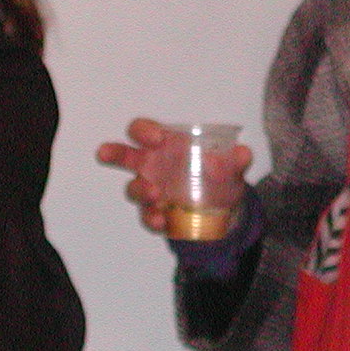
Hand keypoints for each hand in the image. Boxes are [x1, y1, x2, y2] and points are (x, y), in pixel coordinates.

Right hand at [95, 117, 251, 234]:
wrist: (224, 210)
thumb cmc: (219, 177)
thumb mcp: (231, 168)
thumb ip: (236, 160)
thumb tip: (243, 153)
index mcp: (166, 146)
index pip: (144, 131)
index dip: (145, 130)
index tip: (158, 137)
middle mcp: (153, 165)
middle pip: (125, 155)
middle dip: (114, 152)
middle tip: (106, 153)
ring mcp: (152, 189)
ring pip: (133, 188)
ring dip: (140, 190)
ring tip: (155, 194)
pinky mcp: (156, 212)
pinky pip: (147, 215)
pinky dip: (152, 218)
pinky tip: (162, 220)